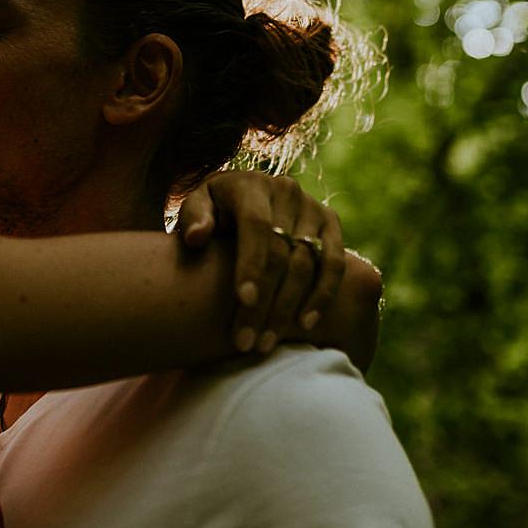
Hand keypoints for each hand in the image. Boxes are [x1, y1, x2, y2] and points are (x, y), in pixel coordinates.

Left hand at [175, 172, 346, 355]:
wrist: (244, 198)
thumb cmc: (212, 210)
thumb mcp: (195, 206)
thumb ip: (193, 218)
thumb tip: (197, 236)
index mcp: (250, 184)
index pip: (256, 224)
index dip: (252, 262)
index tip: (244, 300)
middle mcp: (286, 191)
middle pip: (281, 252)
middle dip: (265, 301)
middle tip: (245, 341)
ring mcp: (313, 207)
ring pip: (308, 263)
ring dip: (289, 307)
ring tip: (266, 342)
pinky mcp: (331, 224)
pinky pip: (334, 264)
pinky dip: (323, 296)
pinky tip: (305, 325)